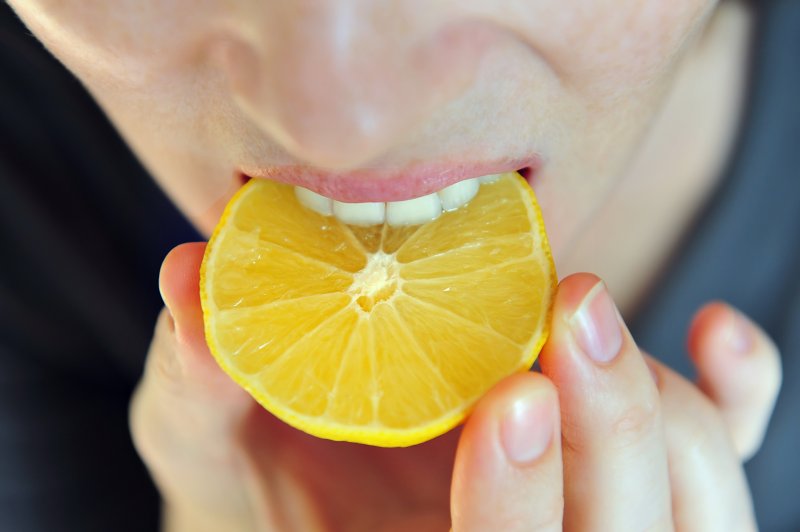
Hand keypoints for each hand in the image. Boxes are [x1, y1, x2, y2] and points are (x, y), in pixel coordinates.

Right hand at [131, 243, 780, 530]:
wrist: (311, 478)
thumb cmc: (253, 475)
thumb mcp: (206, 439)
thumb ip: (199, 383)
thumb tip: (186, 274)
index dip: (517, 507)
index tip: (512, 394)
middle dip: (615, 430)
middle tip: (570, 306)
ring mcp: (593, 519)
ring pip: (691, 495)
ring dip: (661, 399)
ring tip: (584, 304)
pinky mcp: (627, 469)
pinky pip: (726, 449)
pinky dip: (739, 393)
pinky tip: (711, 331)